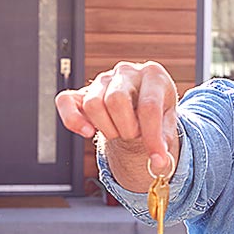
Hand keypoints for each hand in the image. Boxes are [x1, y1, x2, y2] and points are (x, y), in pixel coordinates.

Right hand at [55, 61, 178, 188]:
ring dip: (107, 128)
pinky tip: (88, 131)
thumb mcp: (168, 122)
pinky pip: (65, 101)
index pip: (149, 107)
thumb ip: (164, 141)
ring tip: (119, 131)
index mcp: (153, 75)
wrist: (140, 103)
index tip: (157, 159)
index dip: (152, 138)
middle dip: (126, 129)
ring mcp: (103, 79)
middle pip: (116, 101)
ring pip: (93, 104)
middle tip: (134, 135)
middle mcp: (126, 71)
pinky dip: (73, 120)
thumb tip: (159, 162)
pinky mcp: (82, 91)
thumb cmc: (156, 111)